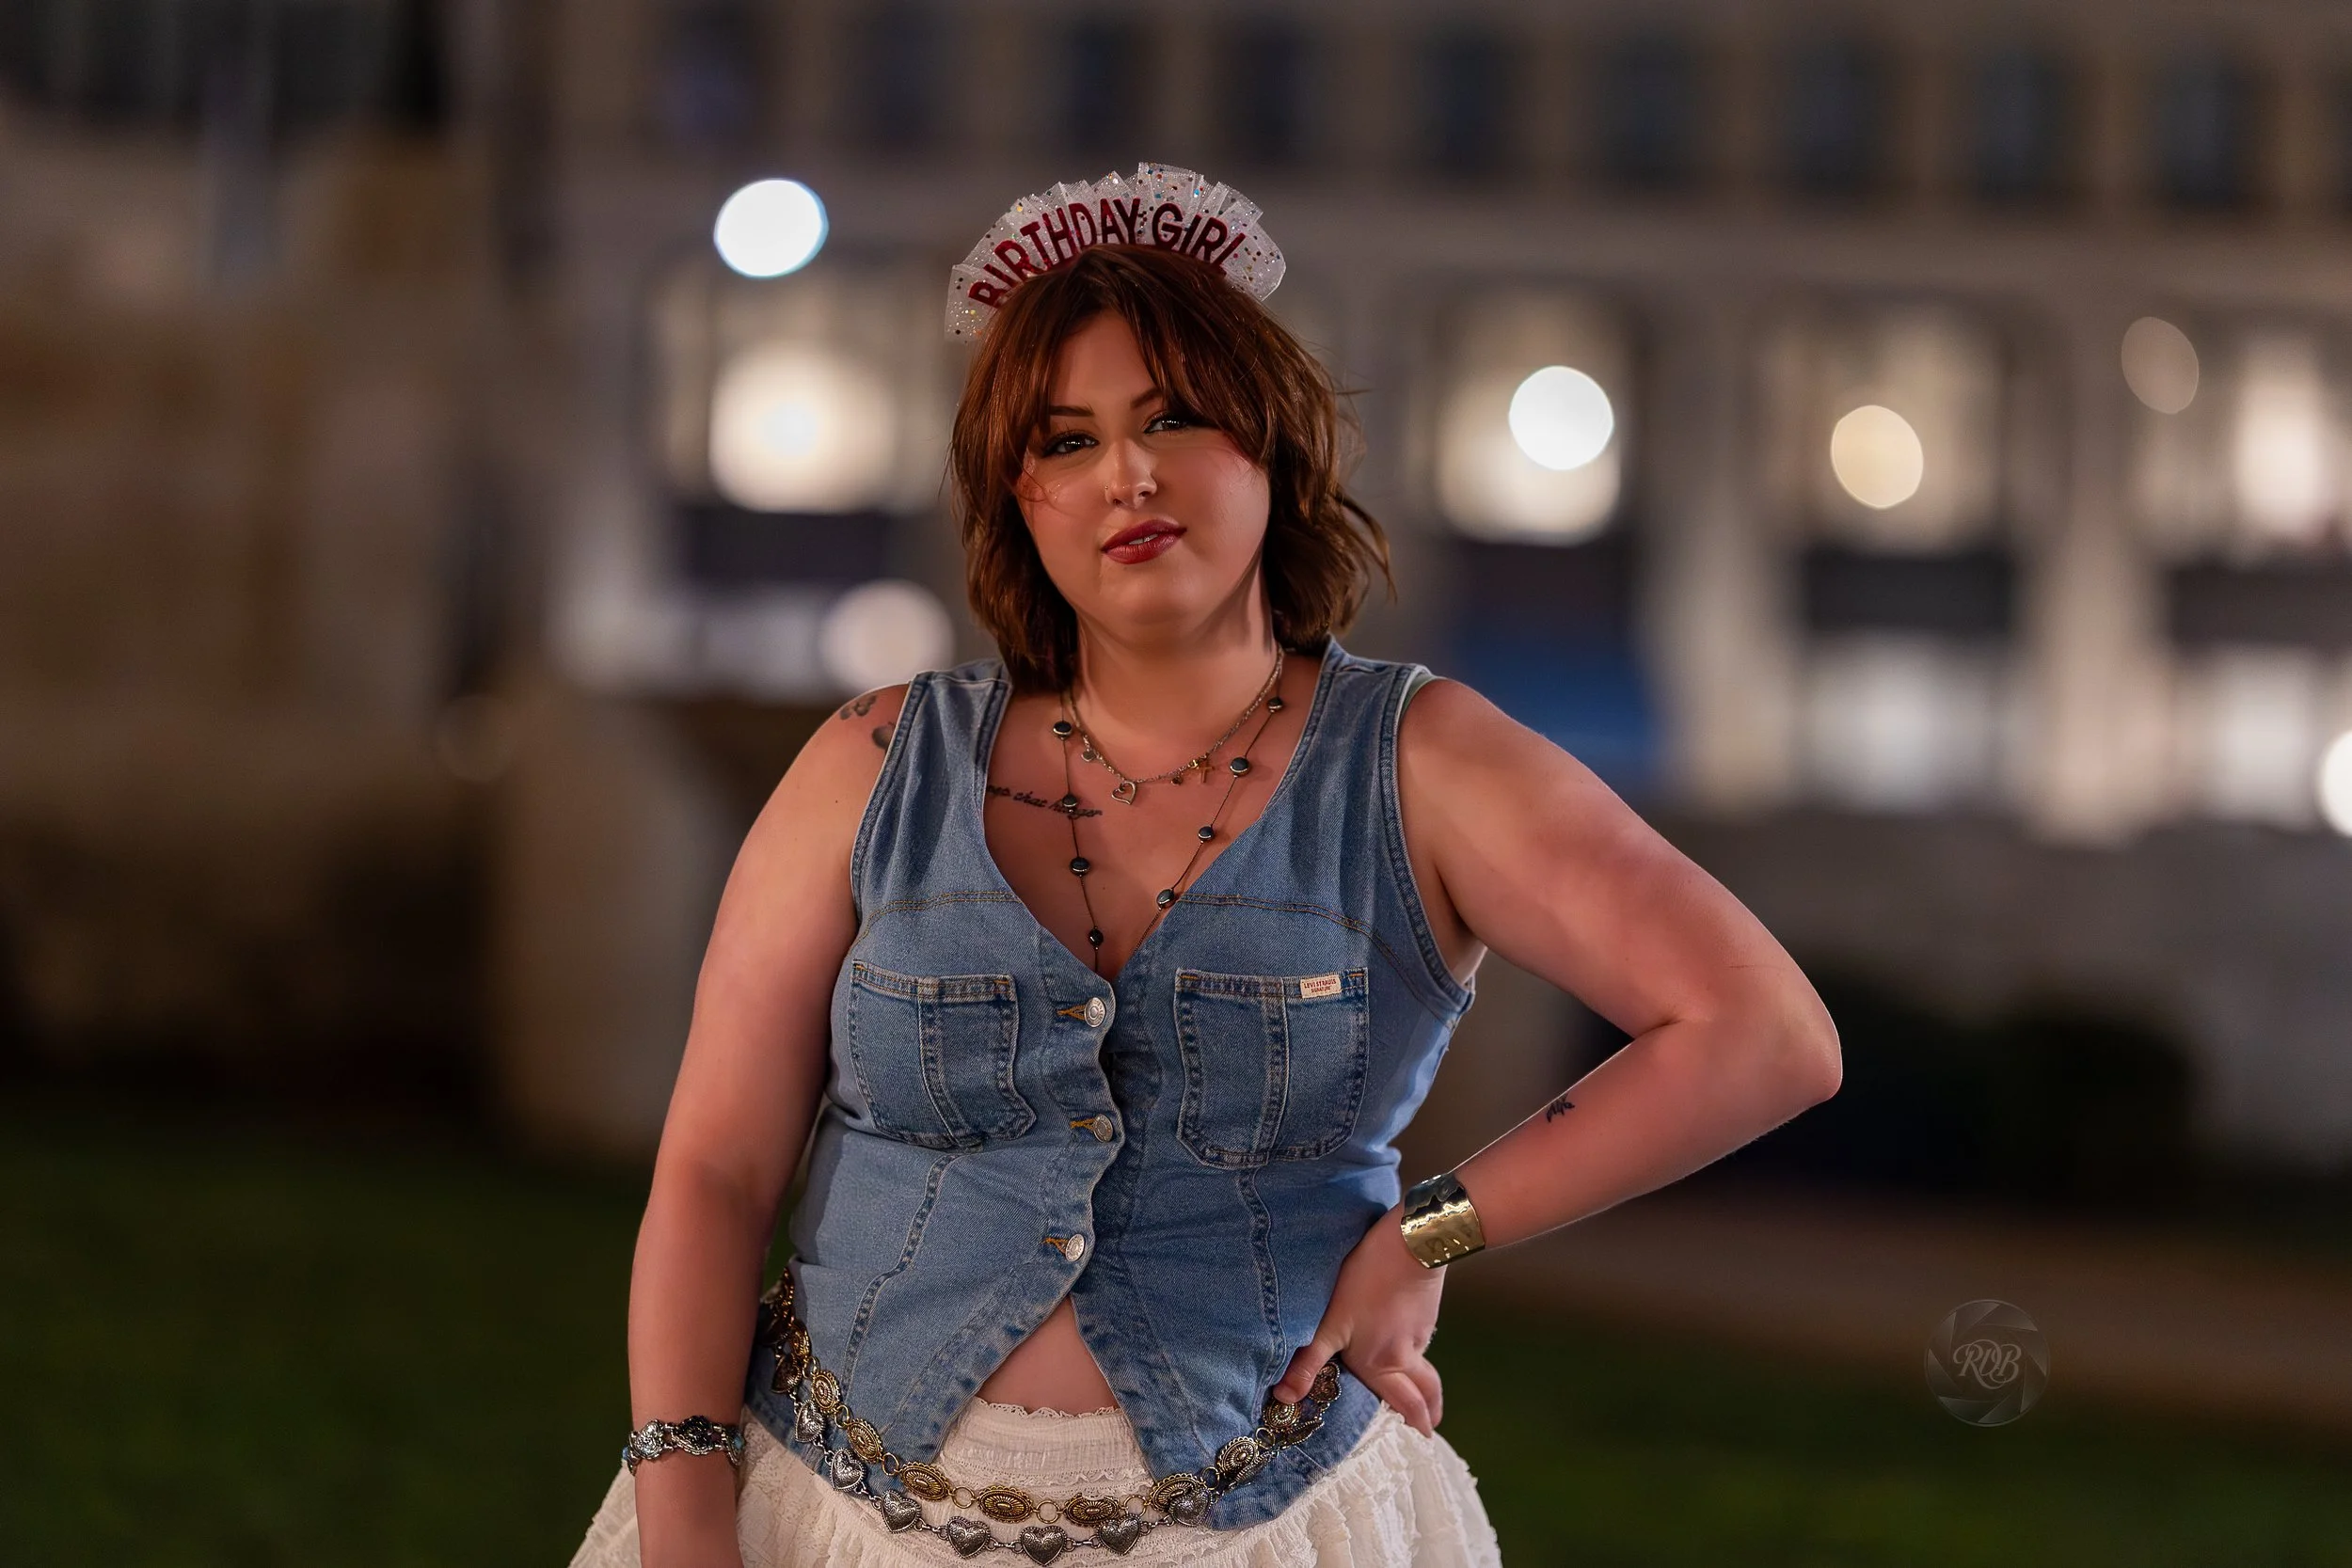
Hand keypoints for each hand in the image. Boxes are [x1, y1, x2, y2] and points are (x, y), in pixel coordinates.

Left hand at [1270, 1204, 1445, 1435]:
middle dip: (1429, 1411)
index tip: (1423, 1438)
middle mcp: (1405, 1355)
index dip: (1415, 1422)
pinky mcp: (1426, 1309)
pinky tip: (1408, 1336)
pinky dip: (1419, 1348)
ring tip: (1421, 1388)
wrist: (1410, 1244)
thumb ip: (1309, 1361)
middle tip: (1432, 1427)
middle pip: (1426, 1390)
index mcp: (1381, 1364)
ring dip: (1426, 1382)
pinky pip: (1423, 1338)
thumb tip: (1284, 1398)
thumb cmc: (1365, 1283)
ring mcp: (1420, 1331)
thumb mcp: (1330, 1324)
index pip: (1405, 1403)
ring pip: (1424, 1363)